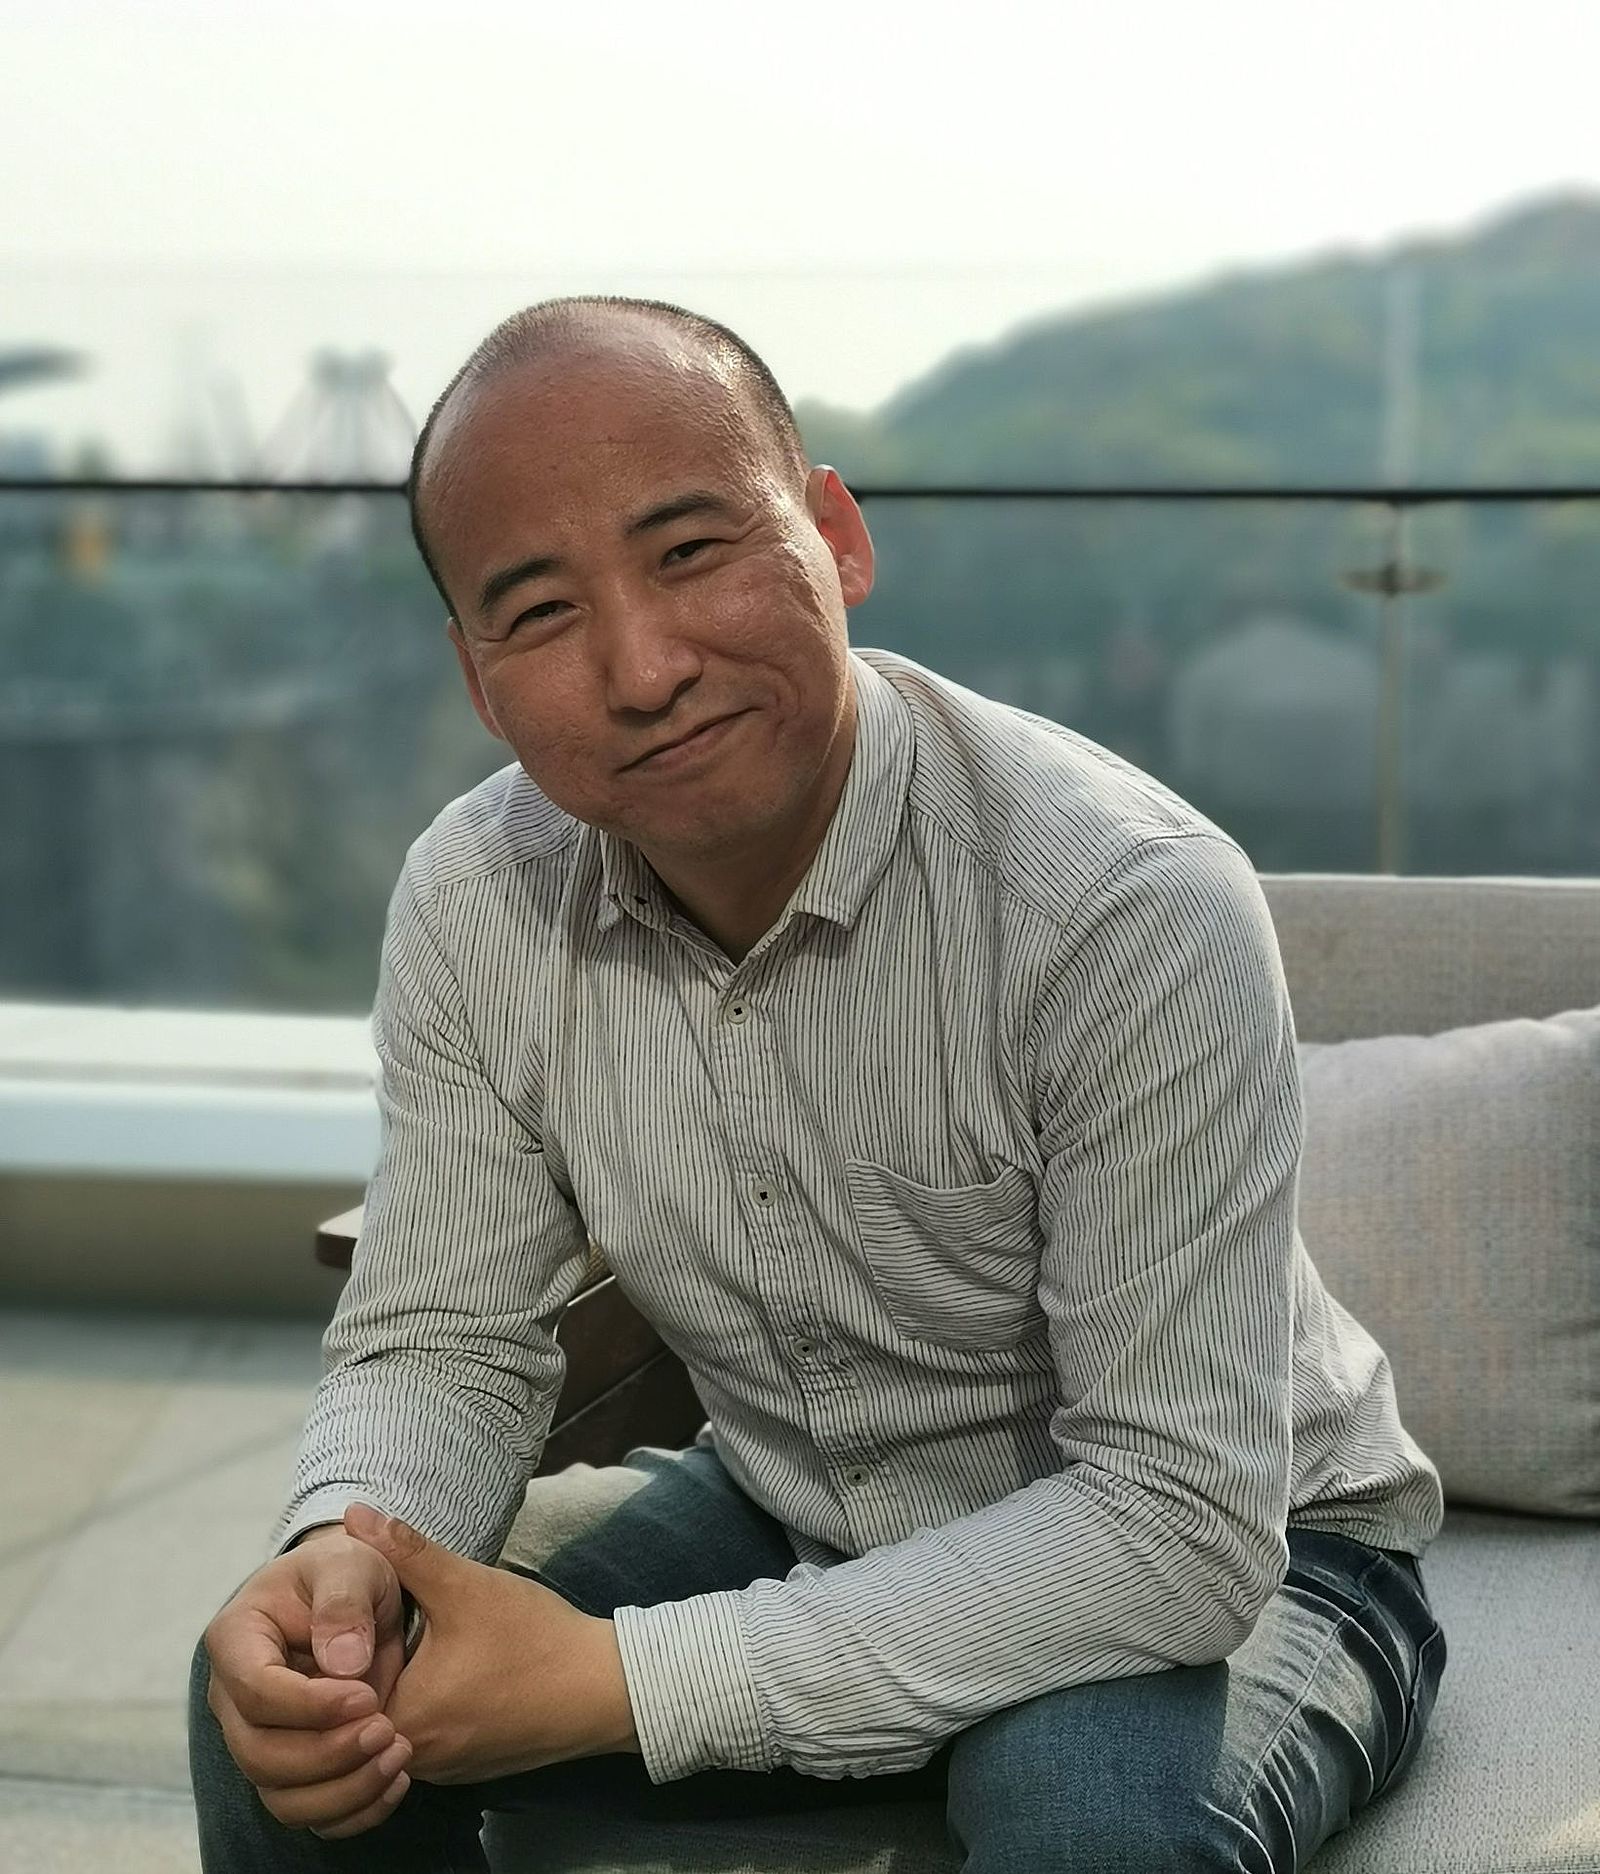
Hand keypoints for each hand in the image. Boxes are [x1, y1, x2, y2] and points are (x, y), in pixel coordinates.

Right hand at [203, 1524, 415, 1839]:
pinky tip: (395, 1782)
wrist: (358, 1595)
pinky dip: (352, 1810)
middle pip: (259, 1754)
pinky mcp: (287, 1768)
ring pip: (280, 1795)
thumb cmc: (348, 1573)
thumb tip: (344, 1664)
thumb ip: (345, 1603)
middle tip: (388, 1731)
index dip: (309, 1704)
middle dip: (327, 1754)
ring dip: (343, 1789)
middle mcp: (234, 1697)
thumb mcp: (352, 1564)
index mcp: (236, 1638)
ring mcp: (256, 1737)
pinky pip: (308, 1811)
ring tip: (399, 1756)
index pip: (255, 1690)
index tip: (367, 1697)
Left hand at [341, 1501, 638, 1784]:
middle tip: (367, 1622)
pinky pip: (420, 1741)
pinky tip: (434, 1669)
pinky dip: (418, 1707)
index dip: (327, 1653)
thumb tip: (351, 1513)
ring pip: (389, 1729)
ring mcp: (441, 1770)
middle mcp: (414, 1758)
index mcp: (401, 1720)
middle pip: (356, 1717)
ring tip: (394, 1642)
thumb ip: (405, 1550)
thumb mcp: (465, 1585)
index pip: (328, 1699)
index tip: (334, 1617)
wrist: (604, 1689)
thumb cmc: (535, 1638)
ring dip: (386, 1689)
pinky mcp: (465, 1769)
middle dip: (355, 1668)